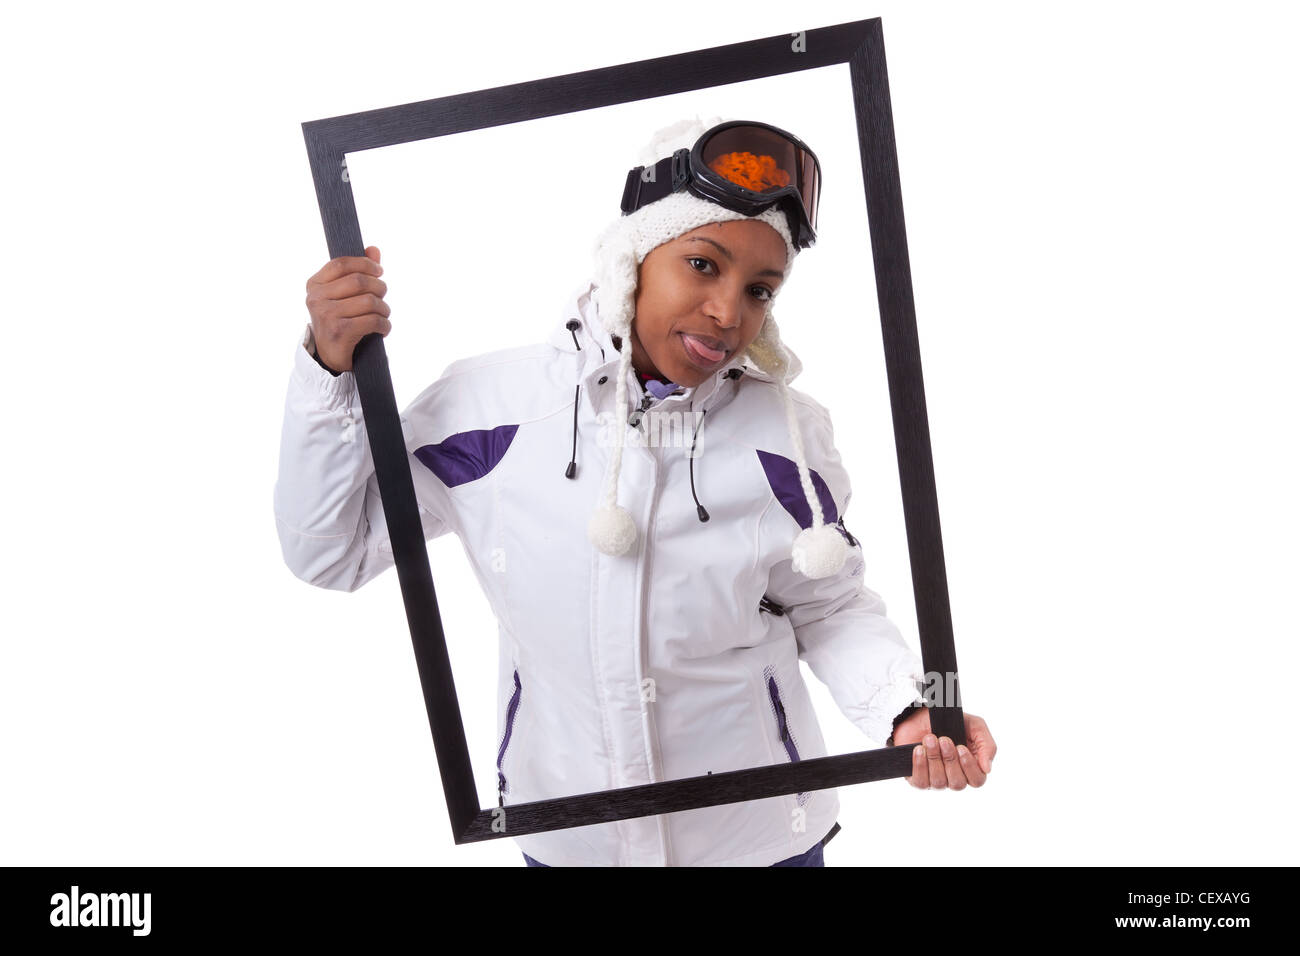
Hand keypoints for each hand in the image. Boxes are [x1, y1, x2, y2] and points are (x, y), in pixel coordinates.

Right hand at [304, 245, 388, 372]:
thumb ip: (358, 271)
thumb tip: (374, 249)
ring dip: (384, 308)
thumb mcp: (345, 295)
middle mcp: (316, 299)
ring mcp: (326, 315)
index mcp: (314, 285)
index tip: (379, 271)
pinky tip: (383, 328)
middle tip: (383, 296)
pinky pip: (372, 320)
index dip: (365, 264)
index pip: (341, 263)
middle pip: (359, 281)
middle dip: (379, 287)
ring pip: (369, 301)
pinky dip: (384, 324)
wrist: (331, 357)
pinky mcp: (339, 332)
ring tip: (383, 315)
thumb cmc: (340, 321)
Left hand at [891, 708, 995, 789]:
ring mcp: (936, 779)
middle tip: (943, 740)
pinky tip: (919, 750)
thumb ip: (987, 745)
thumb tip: (987, 769)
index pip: (977, 780)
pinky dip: (920, 765)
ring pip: (939, 782)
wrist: (922, 714)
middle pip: (957, 783)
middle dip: (950, 759)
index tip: (960, 747)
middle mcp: (954, 777)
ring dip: (934, 758)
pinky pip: (921, 782)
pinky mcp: (918, 778)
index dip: (969, 766)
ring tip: (929, 739)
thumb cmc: (951, 722)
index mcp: (971, 768)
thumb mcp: (975, 726)